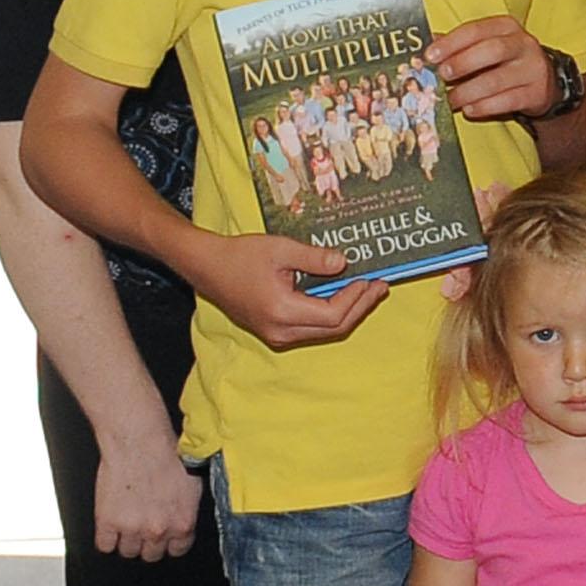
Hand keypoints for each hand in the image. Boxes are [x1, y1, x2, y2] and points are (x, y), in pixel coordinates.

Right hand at [89, 431, 201, 561]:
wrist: (139, 441)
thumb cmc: (166, 455)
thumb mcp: (192, 486)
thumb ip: (186, 511)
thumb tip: (184, 521)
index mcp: (183, 523)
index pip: (177, 550)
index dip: (169, 543)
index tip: (164, 539)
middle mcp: (158, 530)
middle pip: (152, 554)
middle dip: (148, 543)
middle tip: (143, 527)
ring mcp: (132, 528)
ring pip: (128, 552)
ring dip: (127, 541)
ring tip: (126, 524)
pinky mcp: (107, 522)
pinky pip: (104, 546)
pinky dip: (106, 539)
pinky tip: (110, 527)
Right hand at [179, 228, 385, 350]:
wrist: (206, 266)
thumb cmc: (239, 255)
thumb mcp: (280, 249)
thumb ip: (314, 258)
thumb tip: (344, 264)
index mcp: (281, 312)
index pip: (333, 315)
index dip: (356, 299)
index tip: (371, 279)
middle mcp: (280, 331)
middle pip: (333, 328)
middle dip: (360, 307)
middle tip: (380, 286)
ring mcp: (276, 335)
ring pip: (324, 331)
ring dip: (348, 312)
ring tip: (368, 290)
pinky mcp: (274, 332)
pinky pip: (311, 328)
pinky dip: (331, 314)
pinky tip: (342, 295)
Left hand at [431, 14, 556, 122]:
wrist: (544, 80)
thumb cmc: (505, 60)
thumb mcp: (485, 44)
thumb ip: (459, 44)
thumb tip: (429, 46)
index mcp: (506, 27)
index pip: (475, 30)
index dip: (451, 43)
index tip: (430, 56)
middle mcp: (523, 44)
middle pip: (492, 50)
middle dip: (462, 63)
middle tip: (442, 76)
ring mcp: (533, 69)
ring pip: (498, 80)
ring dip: (469, 91)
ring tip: (451, 100)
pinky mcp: (537, 93)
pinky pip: (508, 101)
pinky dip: (485, 107)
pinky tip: (469, 110)